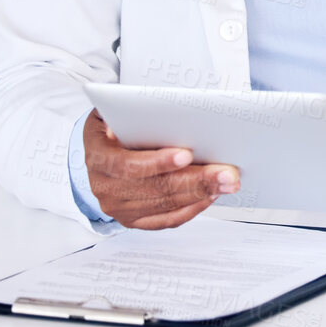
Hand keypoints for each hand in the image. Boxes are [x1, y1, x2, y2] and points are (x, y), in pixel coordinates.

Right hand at [82, 110, 239, 229]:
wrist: (102, 151)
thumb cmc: (116, 127)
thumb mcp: (113, 111)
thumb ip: (130, 108)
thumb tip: (155, 105)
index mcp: (98, 157)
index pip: (128, 165)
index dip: (158, 162)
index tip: (187, 154)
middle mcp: (104, 187)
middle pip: (156, 188)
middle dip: (196, 180)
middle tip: (227, 173)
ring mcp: (119, 208)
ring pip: (166, 205)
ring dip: (201, 194)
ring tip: (227, 182)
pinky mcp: (135, 220)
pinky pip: (168, 220)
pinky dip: (193, 207)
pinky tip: (212, 195)